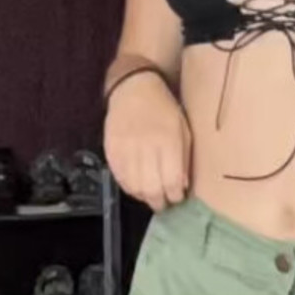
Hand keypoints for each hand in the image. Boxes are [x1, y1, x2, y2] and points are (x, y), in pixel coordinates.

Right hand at [103, 74, 192, 212]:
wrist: (134, 89)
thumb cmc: (164, 111)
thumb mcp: (183, 131)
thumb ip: (184, 159)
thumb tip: (182, 187)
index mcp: (167, 141)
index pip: (171, 181)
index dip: (175, 196)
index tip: (178, 198)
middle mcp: (145, 147)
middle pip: (151, 189)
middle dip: (160, 202)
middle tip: (164, 204)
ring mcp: (125, 149)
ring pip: (134, 187)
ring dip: (144, 197)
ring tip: (151, 195)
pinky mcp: (111, 151)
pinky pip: (119, 179)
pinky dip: (129, 188)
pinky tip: (137, 186)